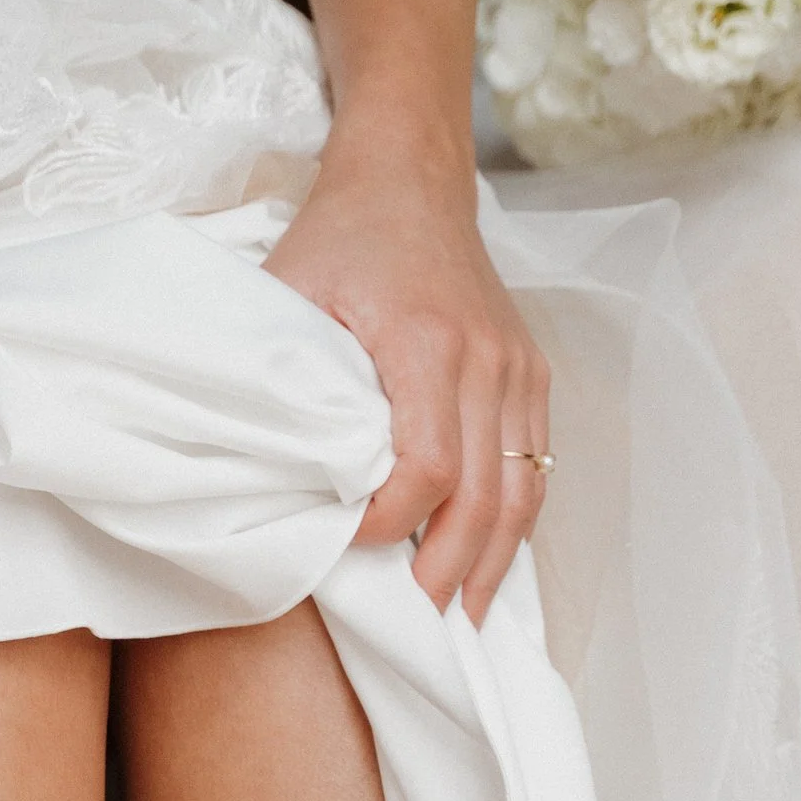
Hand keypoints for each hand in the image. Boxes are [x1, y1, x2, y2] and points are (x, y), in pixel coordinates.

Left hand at [266, 140, 551, 625]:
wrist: (409, 178)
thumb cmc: (340, 238)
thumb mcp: (288, 292)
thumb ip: (283, 376)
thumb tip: (264, 469)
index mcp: (424, 340)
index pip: (428, 463)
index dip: (394, 521)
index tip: (356, 548)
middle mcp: (485, 357)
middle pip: (486, 492)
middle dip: (453, 567)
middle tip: (421, 623)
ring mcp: (517, 367)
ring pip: (524, 488)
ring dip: (496, 561)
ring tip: (468, 618)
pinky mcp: (530, 373)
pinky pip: (536, 463)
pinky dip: (517, 521)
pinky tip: (494, 564)